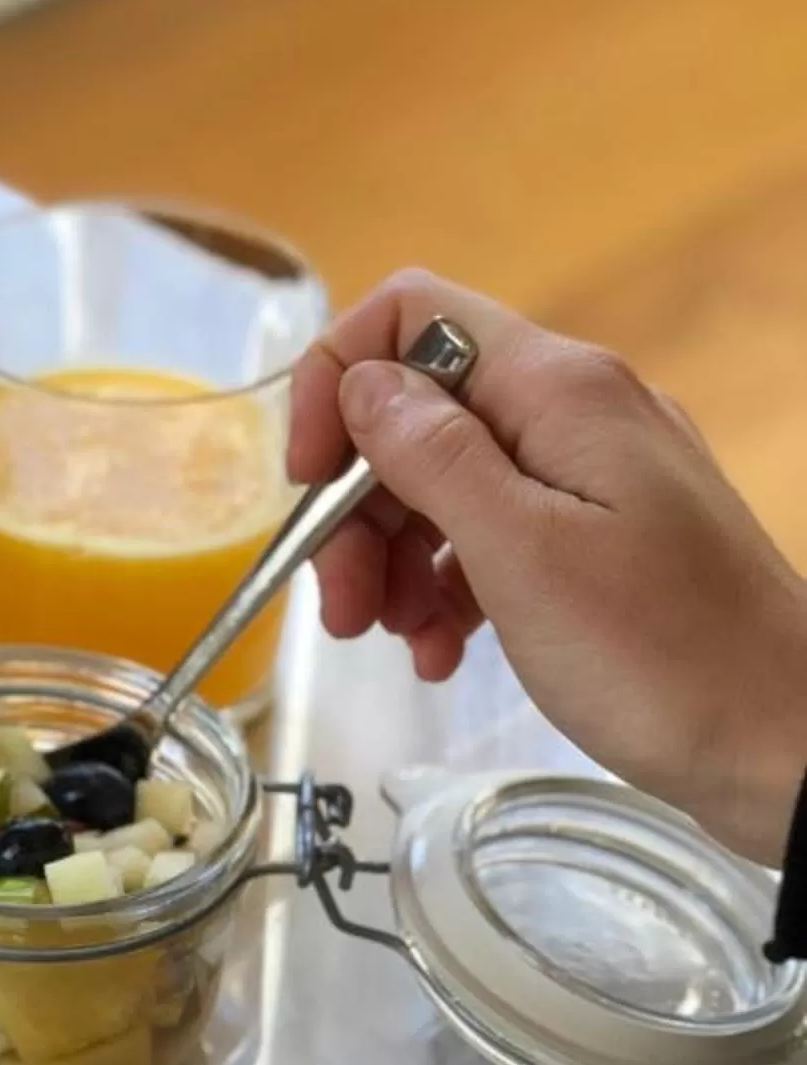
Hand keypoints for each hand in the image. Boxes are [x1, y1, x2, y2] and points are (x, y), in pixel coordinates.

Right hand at [288, 270, 806, 863]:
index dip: (338, 384)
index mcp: (560, 391)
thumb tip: (364, 386)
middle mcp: (579, 412)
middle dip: (358, 503)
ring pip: (451, 481)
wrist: (787, 747)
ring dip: (395, 557)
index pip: (410, 317)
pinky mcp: (608, 540)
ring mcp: (598, 477)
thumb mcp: (520, 554)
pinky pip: (497, 535)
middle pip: (421, 412)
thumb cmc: (662, 657)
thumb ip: (433, 456)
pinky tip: (443, 651)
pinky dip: (451, 587)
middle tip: (339, 607)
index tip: (307, 485)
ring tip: (393, 641)